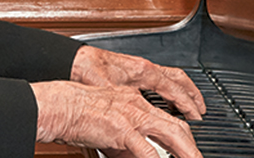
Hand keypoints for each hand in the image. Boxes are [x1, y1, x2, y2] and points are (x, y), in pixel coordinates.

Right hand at [31, 80, 200, 157]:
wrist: (60, 105)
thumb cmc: (76, 111)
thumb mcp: (107, 120)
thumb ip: (124, 136)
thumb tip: (136, 154)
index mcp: (134, 101)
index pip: (167, 118)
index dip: (183, 134)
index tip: (189, 148)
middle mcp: (137, 106)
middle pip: (177, 126)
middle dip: (192, 147)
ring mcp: (132, 117)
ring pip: (173, 134)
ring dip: (187, 153)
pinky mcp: (123, 130)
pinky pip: (148, 151)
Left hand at [70, 46, 206, 120]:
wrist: (75, 59)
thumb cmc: (89, 70)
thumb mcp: (111, 94)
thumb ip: (129, 111)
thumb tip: (140, 133)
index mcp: (144, 71)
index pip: (175, 88)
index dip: (188, 105)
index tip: (197, 117)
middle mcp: (145, 67)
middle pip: (179, 79)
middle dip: (193, 95)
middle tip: (201, 111)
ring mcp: (140, 66)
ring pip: (171, 75)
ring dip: (182, 90)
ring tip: (189, 105)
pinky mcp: (132, 69)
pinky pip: (159, 77)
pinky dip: (168, 88)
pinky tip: (164, 98)